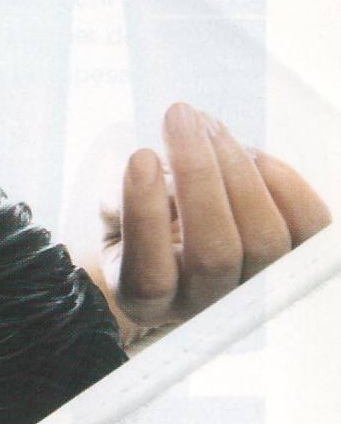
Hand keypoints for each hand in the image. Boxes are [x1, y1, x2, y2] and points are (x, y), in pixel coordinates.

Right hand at [97, 102, 330, 341]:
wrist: (178, 229)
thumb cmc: (142, 215)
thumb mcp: (114, 209)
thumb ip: (121, 197)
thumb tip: (149, 168)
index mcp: (145, 301)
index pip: (151, 277)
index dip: (146, 217)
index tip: (140, 156)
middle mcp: (202, 306)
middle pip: (214, 255)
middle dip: (199, 176)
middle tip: (180, 118)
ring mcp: (252, 286)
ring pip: (263, 240)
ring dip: (239, 170)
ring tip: (211, 127)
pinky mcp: (294, 260)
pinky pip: (308, 228)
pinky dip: (286, 183)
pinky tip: (253, 154)